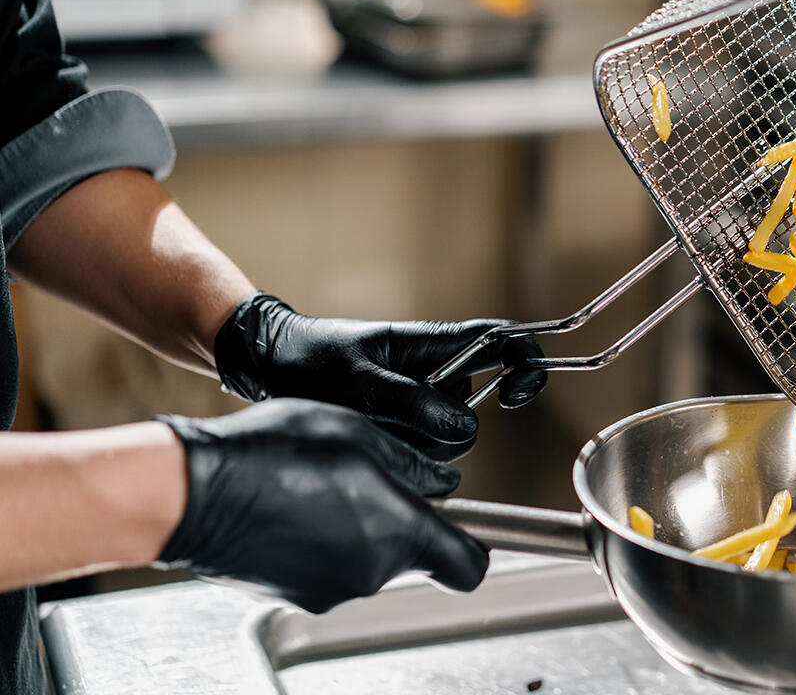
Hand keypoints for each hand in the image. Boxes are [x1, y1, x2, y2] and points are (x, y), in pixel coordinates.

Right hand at [156, 399, 487, 613]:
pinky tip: (293, 506)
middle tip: (364, 477)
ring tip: (318, 485)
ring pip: (368, 557)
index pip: (468, 565)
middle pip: (412, 553)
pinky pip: (329, 566)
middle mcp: (371, 572)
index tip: (470, 525)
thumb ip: (413, 465)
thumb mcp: (359, 434)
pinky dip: (322, 541)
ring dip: (357, 526)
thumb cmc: (274, 452)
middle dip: (399, 518)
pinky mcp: (295, 594)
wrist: (193, 492)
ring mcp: (331, 590)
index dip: (475, 546)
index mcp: (399, 533)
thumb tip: (443, 482)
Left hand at [213, 292, 545, 460]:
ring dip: (412, 445)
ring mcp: (422, 402)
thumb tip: (464, 430)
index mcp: (434, 344)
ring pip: (447, 441)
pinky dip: (397, 456)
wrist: (268, 366)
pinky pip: (421, 455)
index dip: (525, 363)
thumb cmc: (310, 360)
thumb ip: (412, 404)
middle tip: (390, 419)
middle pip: (474, 411)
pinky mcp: (405, 427)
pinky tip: (364, 439)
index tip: (515, 396)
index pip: (503, 340)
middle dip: (441, 429)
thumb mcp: (357, 381)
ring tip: (364, 424)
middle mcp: (437, 374)